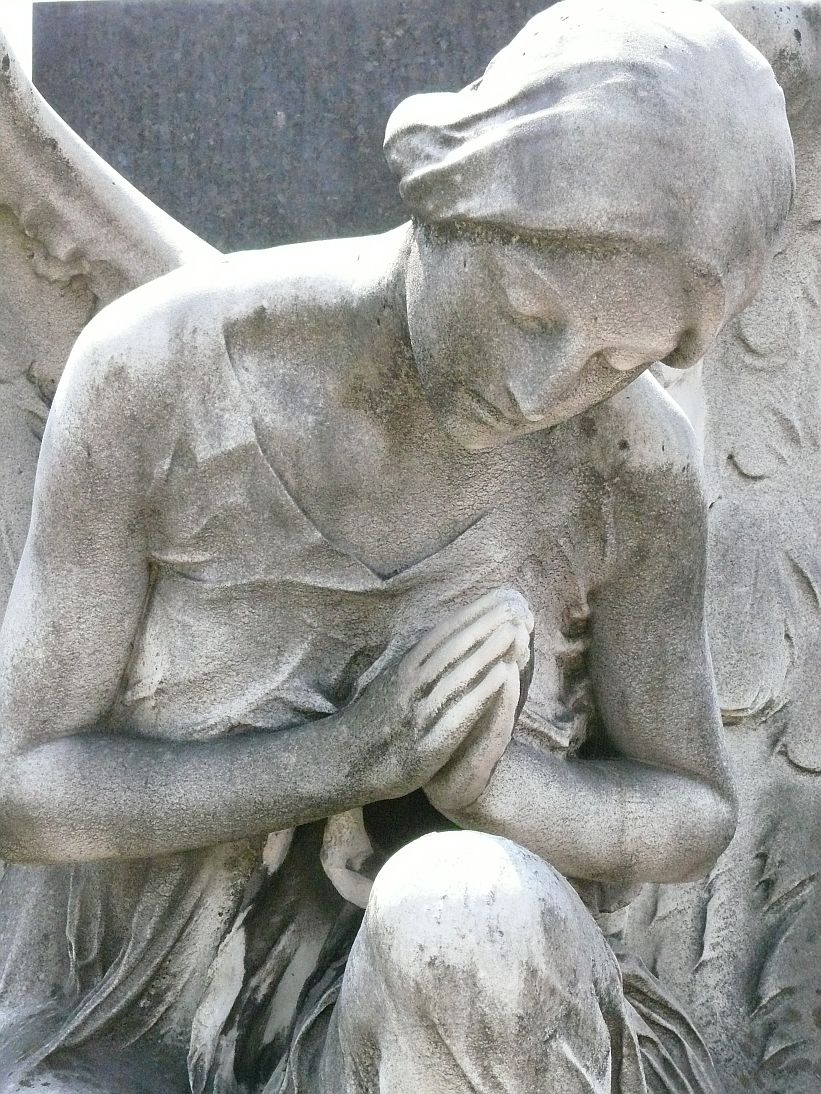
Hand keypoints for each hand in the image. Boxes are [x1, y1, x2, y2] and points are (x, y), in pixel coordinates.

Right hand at [347, 588, 532, 802]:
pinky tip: (502, 679)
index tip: (504, 593)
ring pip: (457, 675)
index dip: (476, 611)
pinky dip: (480, 693)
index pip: (446, 632)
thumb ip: (420, 661)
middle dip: (487, 624)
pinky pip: (457, 713)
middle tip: (517, 604)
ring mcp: (418, 712)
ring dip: (487, 652)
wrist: (345, 762)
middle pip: (454, 647)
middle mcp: (412, 683)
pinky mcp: (426, 744)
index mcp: (406, 667)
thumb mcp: (393, 681)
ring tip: (514, 631)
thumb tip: (451, 637)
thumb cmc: (375, 720)